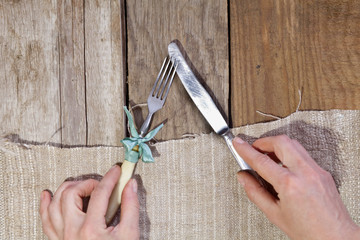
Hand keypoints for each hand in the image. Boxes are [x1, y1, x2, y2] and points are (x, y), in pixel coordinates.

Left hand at [39, 165, 139, 239]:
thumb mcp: (130, 234)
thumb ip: (131, 207)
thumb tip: (130, 185)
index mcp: (92, 229)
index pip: (99, 193)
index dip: (110, 178)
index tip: (117, 170)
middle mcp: (72, 231)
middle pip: (71, 193)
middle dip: (87, 182)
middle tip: (100, 184)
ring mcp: (62, 237)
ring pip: (55, 203)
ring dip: (67, 189)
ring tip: (81, 186)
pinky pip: (45, 220)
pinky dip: (45, 205)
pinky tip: (47, 194)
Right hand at [233, 135, 359, 239]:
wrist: (335, 238)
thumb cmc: (308, 232)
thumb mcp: (274, 214)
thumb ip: (255, 192)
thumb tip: (244, 177)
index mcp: (290, 185)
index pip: (261, 160)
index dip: (246, 150)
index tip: (238, 143)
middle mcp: (305, 173)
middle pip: (281, 142)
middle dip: (263, 142)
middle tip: (253, 148)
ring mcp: (316, 170)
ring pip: (294, 144)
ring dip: (277, 146)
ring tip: (267, 157)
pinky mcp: (323, 172)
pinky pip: (303, 154)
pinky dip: (289, 154)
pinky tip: (283, 165)